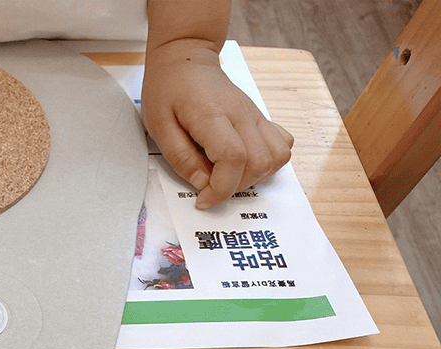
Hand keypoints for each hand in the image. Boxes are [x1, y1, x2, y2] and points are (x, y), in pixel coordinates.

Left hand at [141, 40, 292, 208]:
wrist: (186, 58)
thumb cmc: (169, 89)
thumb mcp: (159, 126)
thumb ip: (181, 157)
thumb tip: (202, 183)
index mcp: (213, 115)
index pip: (234, 157)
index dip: (222, 187)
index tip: (203, 199)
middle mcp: (242, 114)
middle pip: (258, 162)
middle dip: (235, 186)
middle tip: (210, 187)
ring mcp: (255, 115)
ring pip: (276, 156)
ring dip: (254, 177)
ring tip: (227, 177)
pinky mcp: (260, 118)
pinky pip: (281, 145)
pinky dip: (269, 162)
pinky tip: (245, 164)